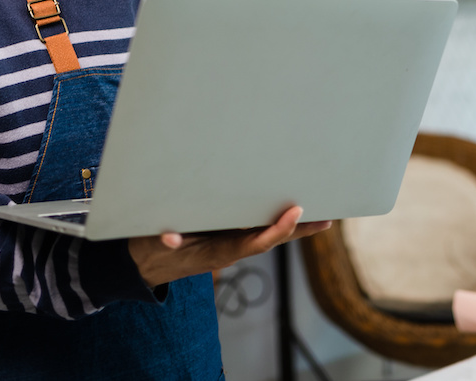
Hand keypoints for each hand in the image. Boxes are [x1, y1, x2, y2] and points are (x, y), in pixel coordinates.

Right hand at [128, 206, 331, 287]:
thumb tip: (170, 238)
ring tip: (320, 214)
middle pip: (272, 239)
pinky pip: (256, 230)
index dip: (278, 229)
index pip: (256, 242)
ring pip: (268, 235)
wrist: (147, 263)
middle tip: (328, 219)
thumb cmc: (152, 249)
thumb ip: (163, 240)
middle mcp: (230, 250)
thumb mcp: (155, 243)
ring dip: (293, 227)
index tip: (296, 213)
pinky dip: (275, 222)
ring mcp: (231, 245)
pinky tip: (291, 212)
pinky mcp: (227, 238)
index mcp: (218, 252)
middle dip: (299, 231)